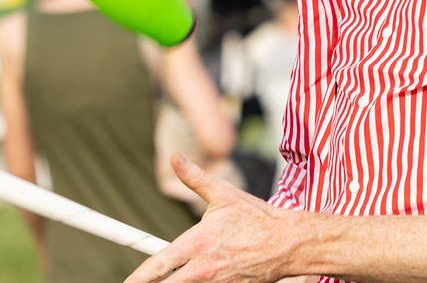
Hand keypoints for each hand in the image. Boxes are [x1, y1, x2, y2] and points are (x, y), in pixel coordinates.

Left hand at [124, 153, 300, 282]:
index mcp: (197, 244)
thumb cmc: (255, 217)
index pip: (159, 265)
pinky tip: (192, 277)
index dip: (139, 277)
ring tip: (165, 279)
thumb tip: (174, 157)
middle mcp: (203, 269)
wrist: (288, 244)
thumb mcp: (223, 194)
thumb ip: (194, 178)